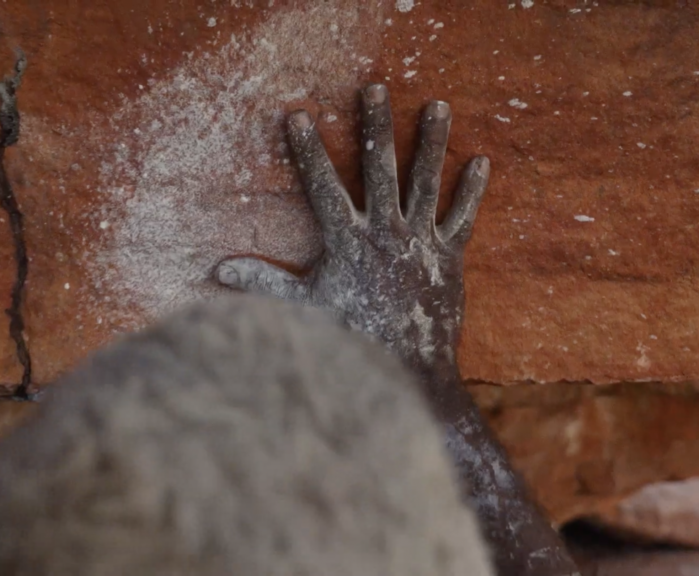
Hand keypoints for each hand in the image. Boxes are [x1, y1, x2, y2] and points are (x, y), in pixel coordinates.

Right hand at [217, 84, 488, 377]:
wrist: (407, 369)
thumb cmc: (351, 340)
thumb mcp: (303, 308)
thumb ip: (264, 282)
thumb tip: (217, 270)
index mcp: (348, 241)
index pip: (322, 186)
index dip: (308, 151)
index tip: (298, 115)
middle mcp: (386, 232)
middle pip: (379, 168)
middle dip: (376, 125)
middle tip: (376, 88)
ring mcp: (420, 241)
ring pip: (426, 182)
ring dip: (432, 142)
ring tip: (439, 105)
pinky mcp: (449, 257)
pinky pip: (463, 217)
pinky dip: (472, 191)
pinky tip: (481, 161)